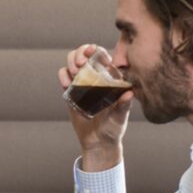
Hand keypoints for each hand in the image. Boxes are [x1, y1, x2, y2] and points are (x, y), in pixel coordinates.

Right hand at [58, 44, 132, 170]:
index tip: (90, 53)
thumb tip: (129, 93)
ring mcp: (82, 82)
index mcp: (110, 77)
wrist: (98, 142)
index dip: (94, 49)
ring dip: (71, 61)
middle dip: (80, 53)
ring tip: (75, 73)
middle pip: (84, 53)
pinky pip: (64, 76)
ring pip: (73, 61)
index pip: (102, 55)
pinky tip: (66, 84)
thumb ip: (124, 106)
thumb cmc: (113, 128)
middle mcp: (95, 76)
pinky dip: (63, 75)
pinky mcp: (71, 91)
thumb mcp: (120, 117)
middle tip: (81, 65)